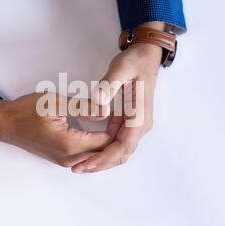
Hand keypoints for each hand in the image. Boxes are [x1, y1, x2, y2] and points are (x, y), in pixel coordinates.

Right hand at [0, 93, 112, 167]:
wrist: (5, 123)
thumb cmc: (26, 111)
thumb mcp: (55, 103)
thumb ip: (83, 107)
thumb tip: (106, 110)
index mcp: (70, 145)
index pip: (106, 142)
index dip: (117, 127)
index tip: (123, 111)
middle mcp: (69, 158)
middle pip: (103, 153)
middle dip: (115, 136)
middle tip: (122, 116)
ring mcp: (64, 160)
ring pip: (95, 156)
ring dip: (107, 141)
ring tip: (115, 122)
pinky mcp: (61, 158)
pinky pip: (86, 155)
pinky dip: (96, 144)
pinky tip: (101, 130)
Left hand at [71, 40, 162, 173]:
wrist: (146, 56)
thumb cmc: (134, 61)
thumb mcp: (121, 68)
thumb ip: (110, 85)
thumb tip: (99, 104)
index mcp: (140, 116)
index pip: (123, 145)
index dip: (105, 156)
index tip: (87, 162)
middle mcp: (141, 125)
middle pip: (122, 154)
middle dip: (101, 163)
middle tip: (78, 169)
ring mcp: (137, 125)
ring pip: (121, 151)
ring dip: (102, 159)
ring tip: (81, 164)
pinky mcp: (131, 122)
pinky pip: (118, 142)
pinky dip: (105, 149)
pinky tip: (89, 150)